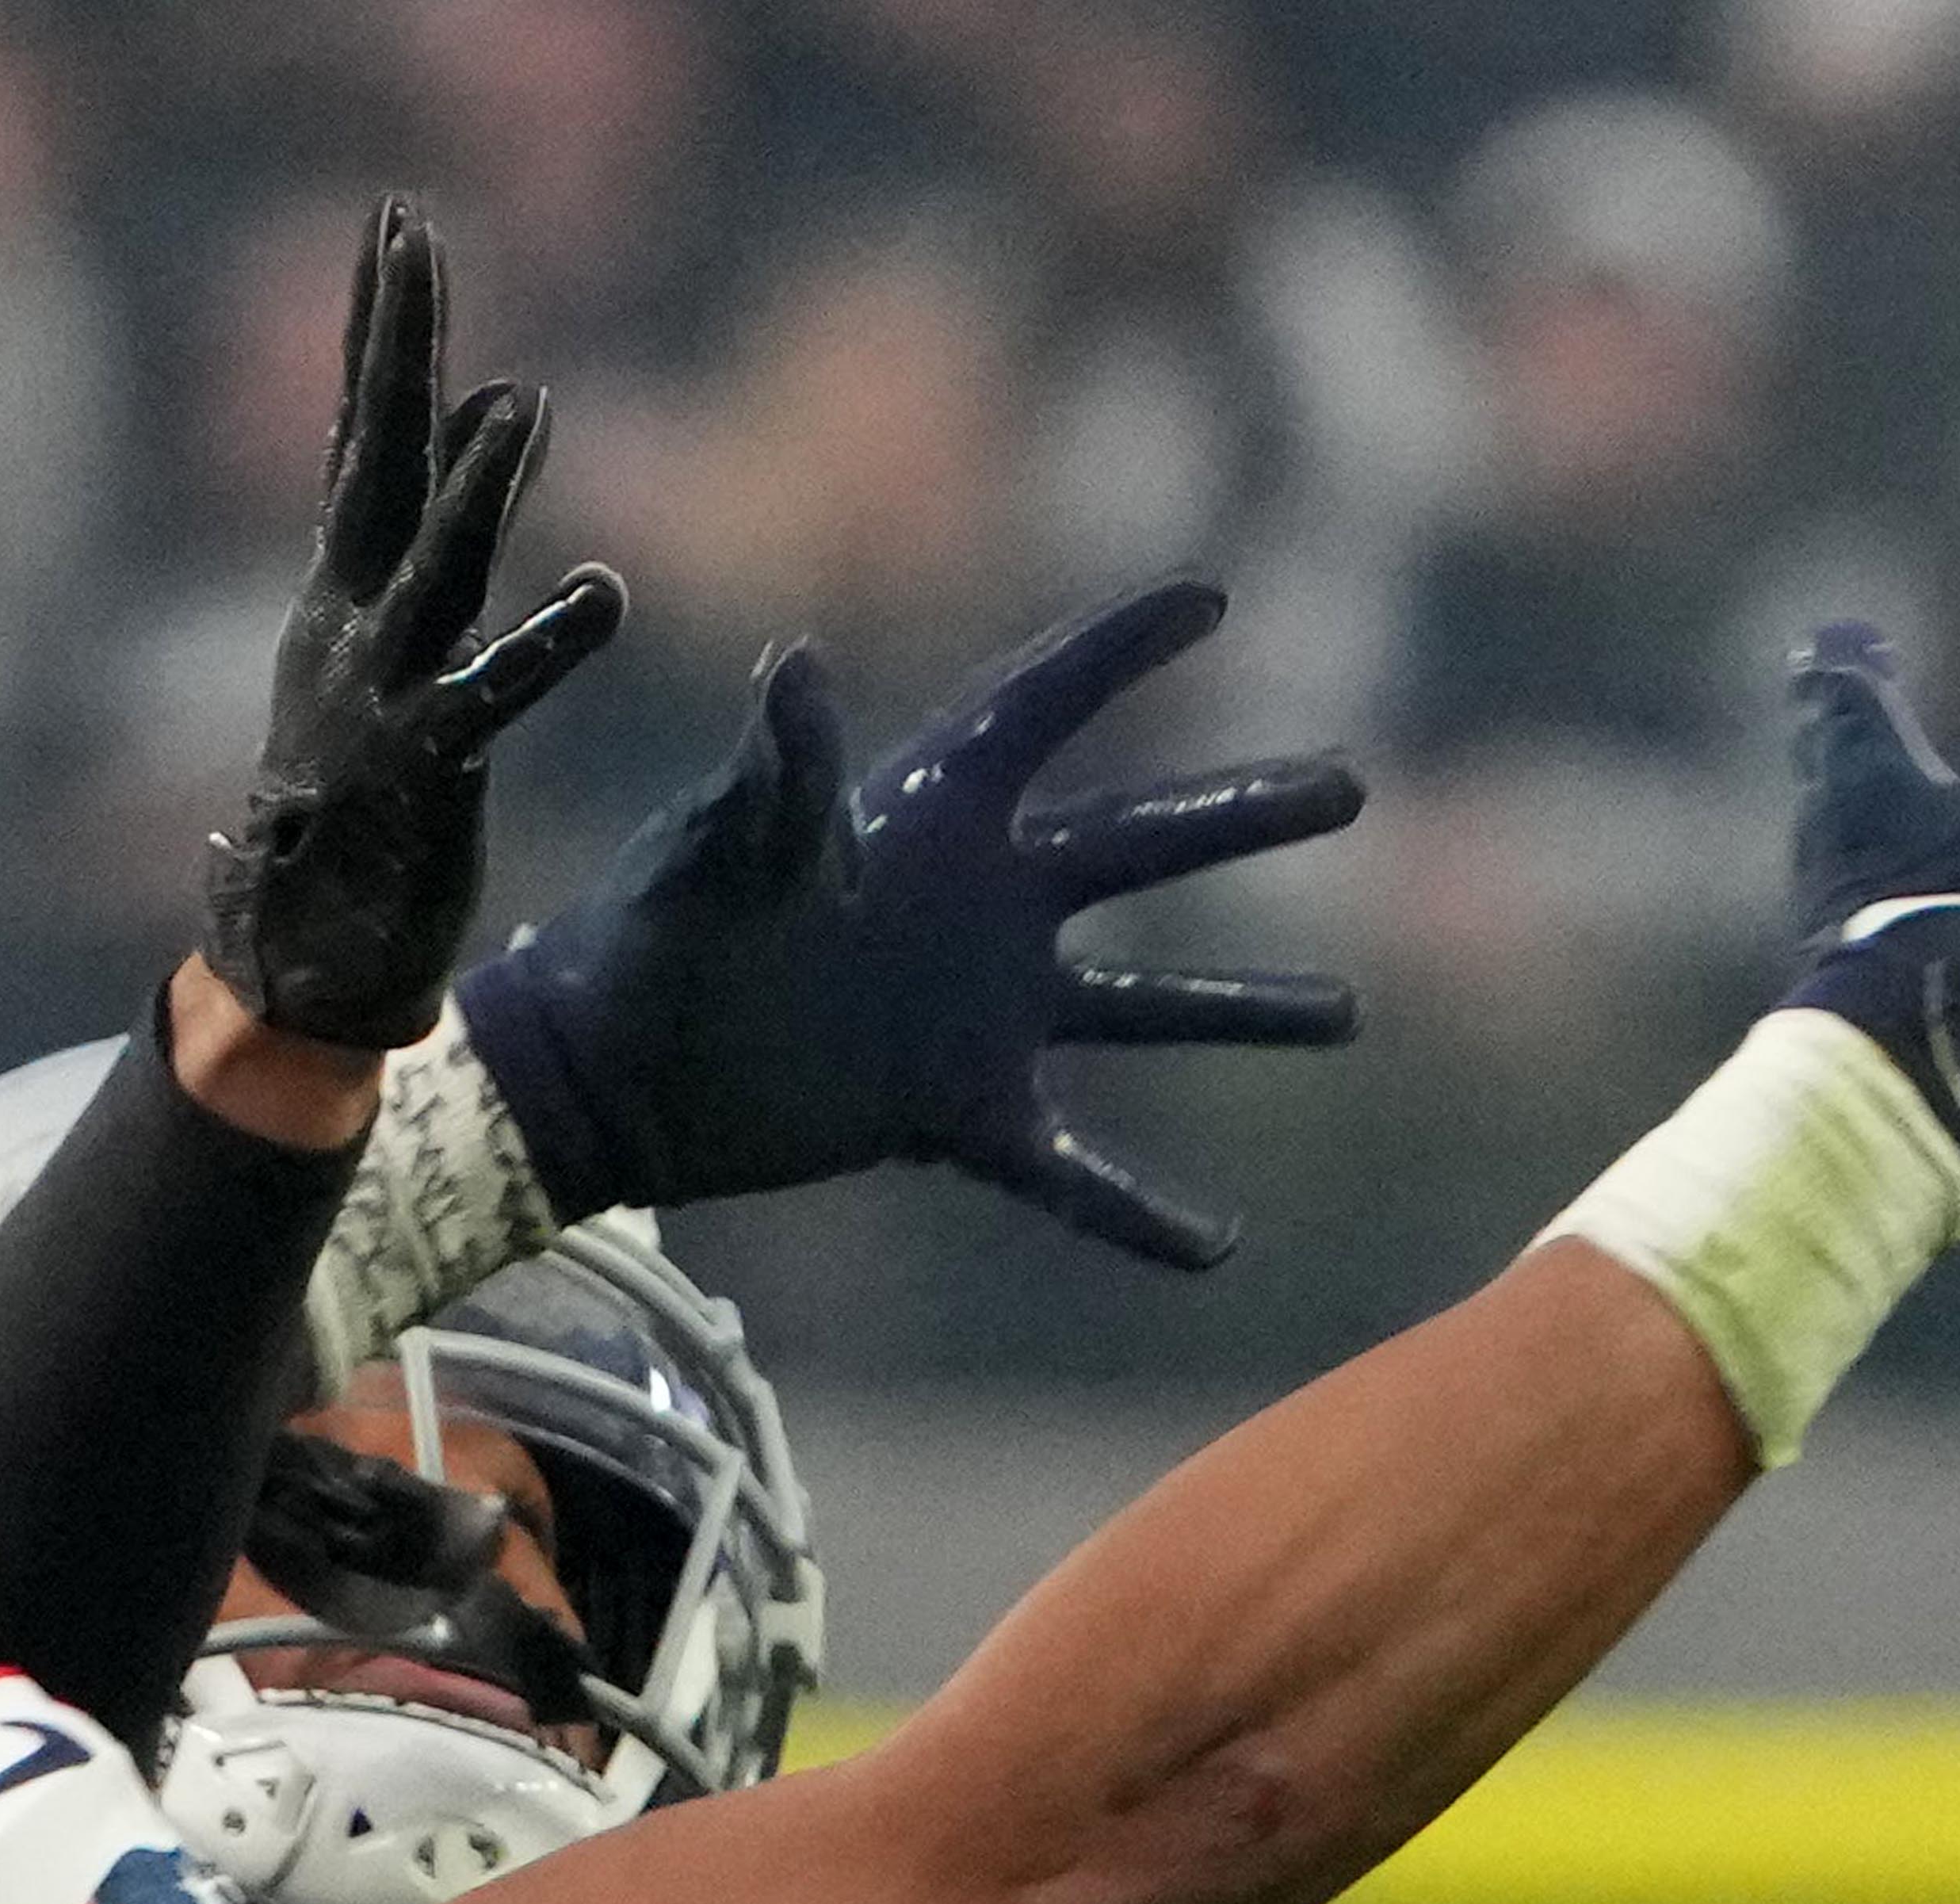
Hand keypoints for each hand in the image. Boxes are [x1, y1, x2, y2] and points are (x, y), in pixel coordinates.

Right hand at [203, 201, 626, 1049]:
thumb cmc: (359, 795)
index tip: (397, 227)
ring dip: (478, 491)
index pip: (369, 435)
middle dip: (396, 348)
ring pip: (434, 571)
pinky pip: (493, 699)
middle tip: (408, 235)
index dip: (384, 333)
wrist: (301, 954)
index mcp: (343, 592)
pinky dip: (547, 646)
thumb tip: (509, 401)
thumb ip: (458, 519)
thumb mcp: (408, 638)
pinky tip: (605, 594)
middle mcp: (350, 624)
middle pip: (380, 462)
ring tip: (524, 400)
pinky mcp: (424, 772)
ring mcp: (380, 694)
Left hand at [455, 576, 1361, 1264]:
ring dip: (1242, 1009)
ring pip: (1142, 1005)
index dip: (1119, 648)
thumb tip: (796, 669)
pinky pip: (1070, 1171)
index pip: (1042, 707)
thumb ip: (778, 774)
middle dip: (1242, 817)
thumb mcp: (722, 846)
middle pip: (1138, 845)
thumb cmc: (655, 934)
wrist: (612, 1072)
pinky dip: (1137, 1211)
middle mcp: (978, 903)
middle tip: (1347, 786)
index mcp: (929, 814)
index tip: (1209, 597)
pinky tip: (1215, 1250)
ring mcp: (980, 1012)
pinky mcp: (956, 1112)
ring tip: (1346, 1012)